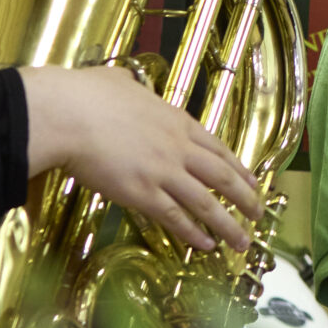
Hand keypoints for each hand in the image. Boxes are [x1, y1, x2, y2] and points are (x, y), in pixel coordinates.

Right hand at [19, 65, 262, 252]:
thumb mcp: (118, 81)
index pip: (217, 148)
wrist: (69, 114)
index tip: (253, 181)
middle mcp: (178, 148)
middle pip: (222, 176)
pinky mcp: (143, 193)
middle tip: (259, 214)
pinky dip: (193, 233)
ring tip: (242, 242)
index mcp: (176, 121)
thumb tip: (124, 81)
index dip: (238, 168)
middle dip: (245, 198)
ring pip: (206, 203)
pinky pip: (175, 217)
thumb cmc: (86, 94)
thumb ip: (129, 86)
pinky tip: (205, 245)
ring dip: (228, 224)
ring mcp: (163, 171)